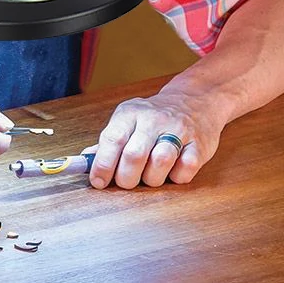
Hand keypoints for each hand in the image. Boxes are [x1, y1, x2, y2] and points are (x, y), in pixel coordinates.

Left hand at [88, 87, 223, 188]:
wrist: (195, 100)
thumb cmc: (154, 117)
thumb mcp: (127, 120)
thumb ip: (107, 142)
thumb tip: (84, 162)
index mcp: (130, 113)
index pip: (112, 140)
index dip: (102, 165)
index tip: (98, 182)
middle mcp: (153, 119)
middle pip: (134, 155)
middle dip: (125, 178)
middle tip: (125, 182)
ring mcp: (179, 131)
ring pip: (160, 162)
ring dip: (151, 179)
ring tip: (148, 176)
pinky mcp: (199, 144)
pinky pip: (185, 169)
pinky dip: (176, 177)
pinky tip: (171, 172)